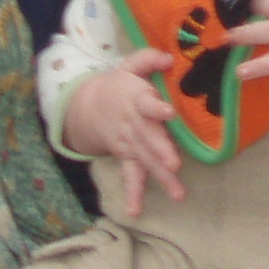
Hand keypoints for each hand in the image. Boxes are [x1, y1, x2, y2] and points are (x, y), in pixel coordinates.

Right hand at [63, 55, 186, 216]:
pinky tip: (135, 211)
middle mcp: (133, 125)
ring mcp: (129, 144)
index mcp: (135, 99)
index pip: (146, 103)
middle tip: (175, 164)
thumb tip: (170, 57)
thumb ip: (148, 58)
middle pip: (148, 138)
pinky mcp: (127, 157)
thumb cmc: (120, 85)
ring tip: (178, 193)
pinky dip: (132, 194)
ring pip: (146, 160)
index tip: (169, 112)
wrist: (90, 107)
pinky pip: (129, 176)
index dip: (157, 107)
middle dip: (161, 151)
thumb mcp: (129, 65)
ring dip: (160, 177)